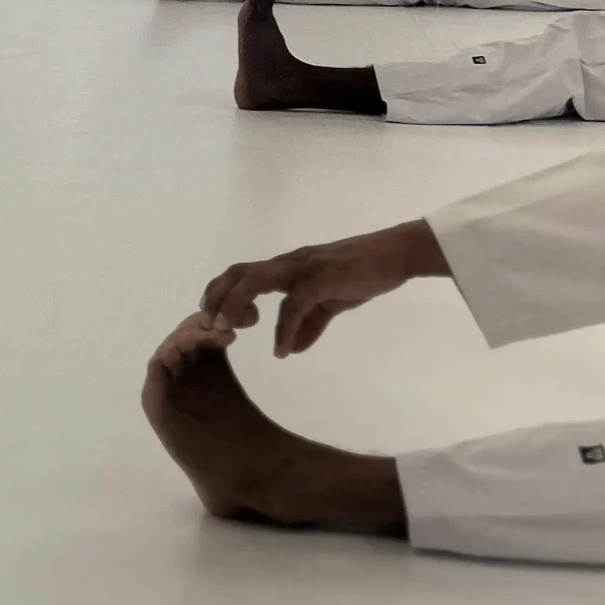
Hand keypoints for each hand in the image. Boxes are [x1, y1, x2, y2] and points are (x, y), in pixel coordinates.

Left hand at [200, 219, 447, 356]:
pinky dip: (284, 327)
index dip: (221, 294)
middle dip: (217, 297)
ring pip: (257, 280)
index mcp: (286, 268)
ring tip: (228, 329)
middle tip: (209, 324)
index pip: (241, 274)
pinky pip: (295, 303)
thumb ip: (309, 324)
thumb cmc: (361, 273)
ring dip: (237, 304)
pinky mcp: (322, 277)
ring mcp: (304, 268)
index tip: (213, 319)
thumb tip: (291, 349)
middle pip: (239, 273)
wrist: (395, 255)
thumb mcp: (330, 303)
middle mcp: (288, 264)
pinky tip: (283, 348)